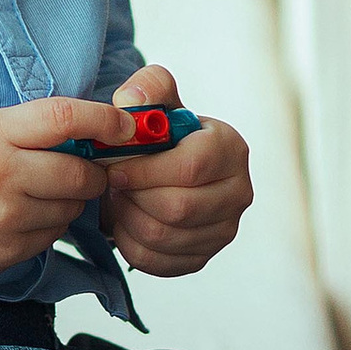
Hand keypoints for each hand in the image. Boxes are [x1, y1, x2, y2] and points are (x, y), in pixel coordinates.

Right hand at [0, 95, 134, 291]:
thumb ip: (32, 130)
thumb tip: (97, 135)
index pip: (66, 119)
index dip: (106, 122)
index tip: (128, 126)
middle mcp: (1, 175)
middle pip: (81, 172)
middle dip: (94, 172)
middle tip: (85, 168)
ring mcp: (4, 219)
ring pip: (71, 209)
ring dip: (69, 201)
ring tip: (36, 193)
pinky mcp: (6, 253)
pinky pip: (52, 238)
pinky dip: (48, 226)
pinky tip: (20, 217)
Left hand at [98, 63, 251, 279]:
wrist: (167, 168)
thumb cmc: (162, 133)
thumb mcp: (158, 100)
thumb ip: (147, 88)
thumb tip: (131, 102)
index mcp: (230, 149)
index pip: (191, 167)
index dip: (144, 171)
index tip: (114, 168)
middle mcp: (238, 192)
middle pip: (178, 208)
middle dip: (134, 197)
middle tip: (112, 185)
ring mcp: (224, 230)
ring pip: (163, 236)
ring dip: (128, 219)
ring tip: (119, 198)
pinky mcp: (203, 257)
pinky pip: (156, 261)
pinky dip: (130, 244)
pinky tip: (125, 221)